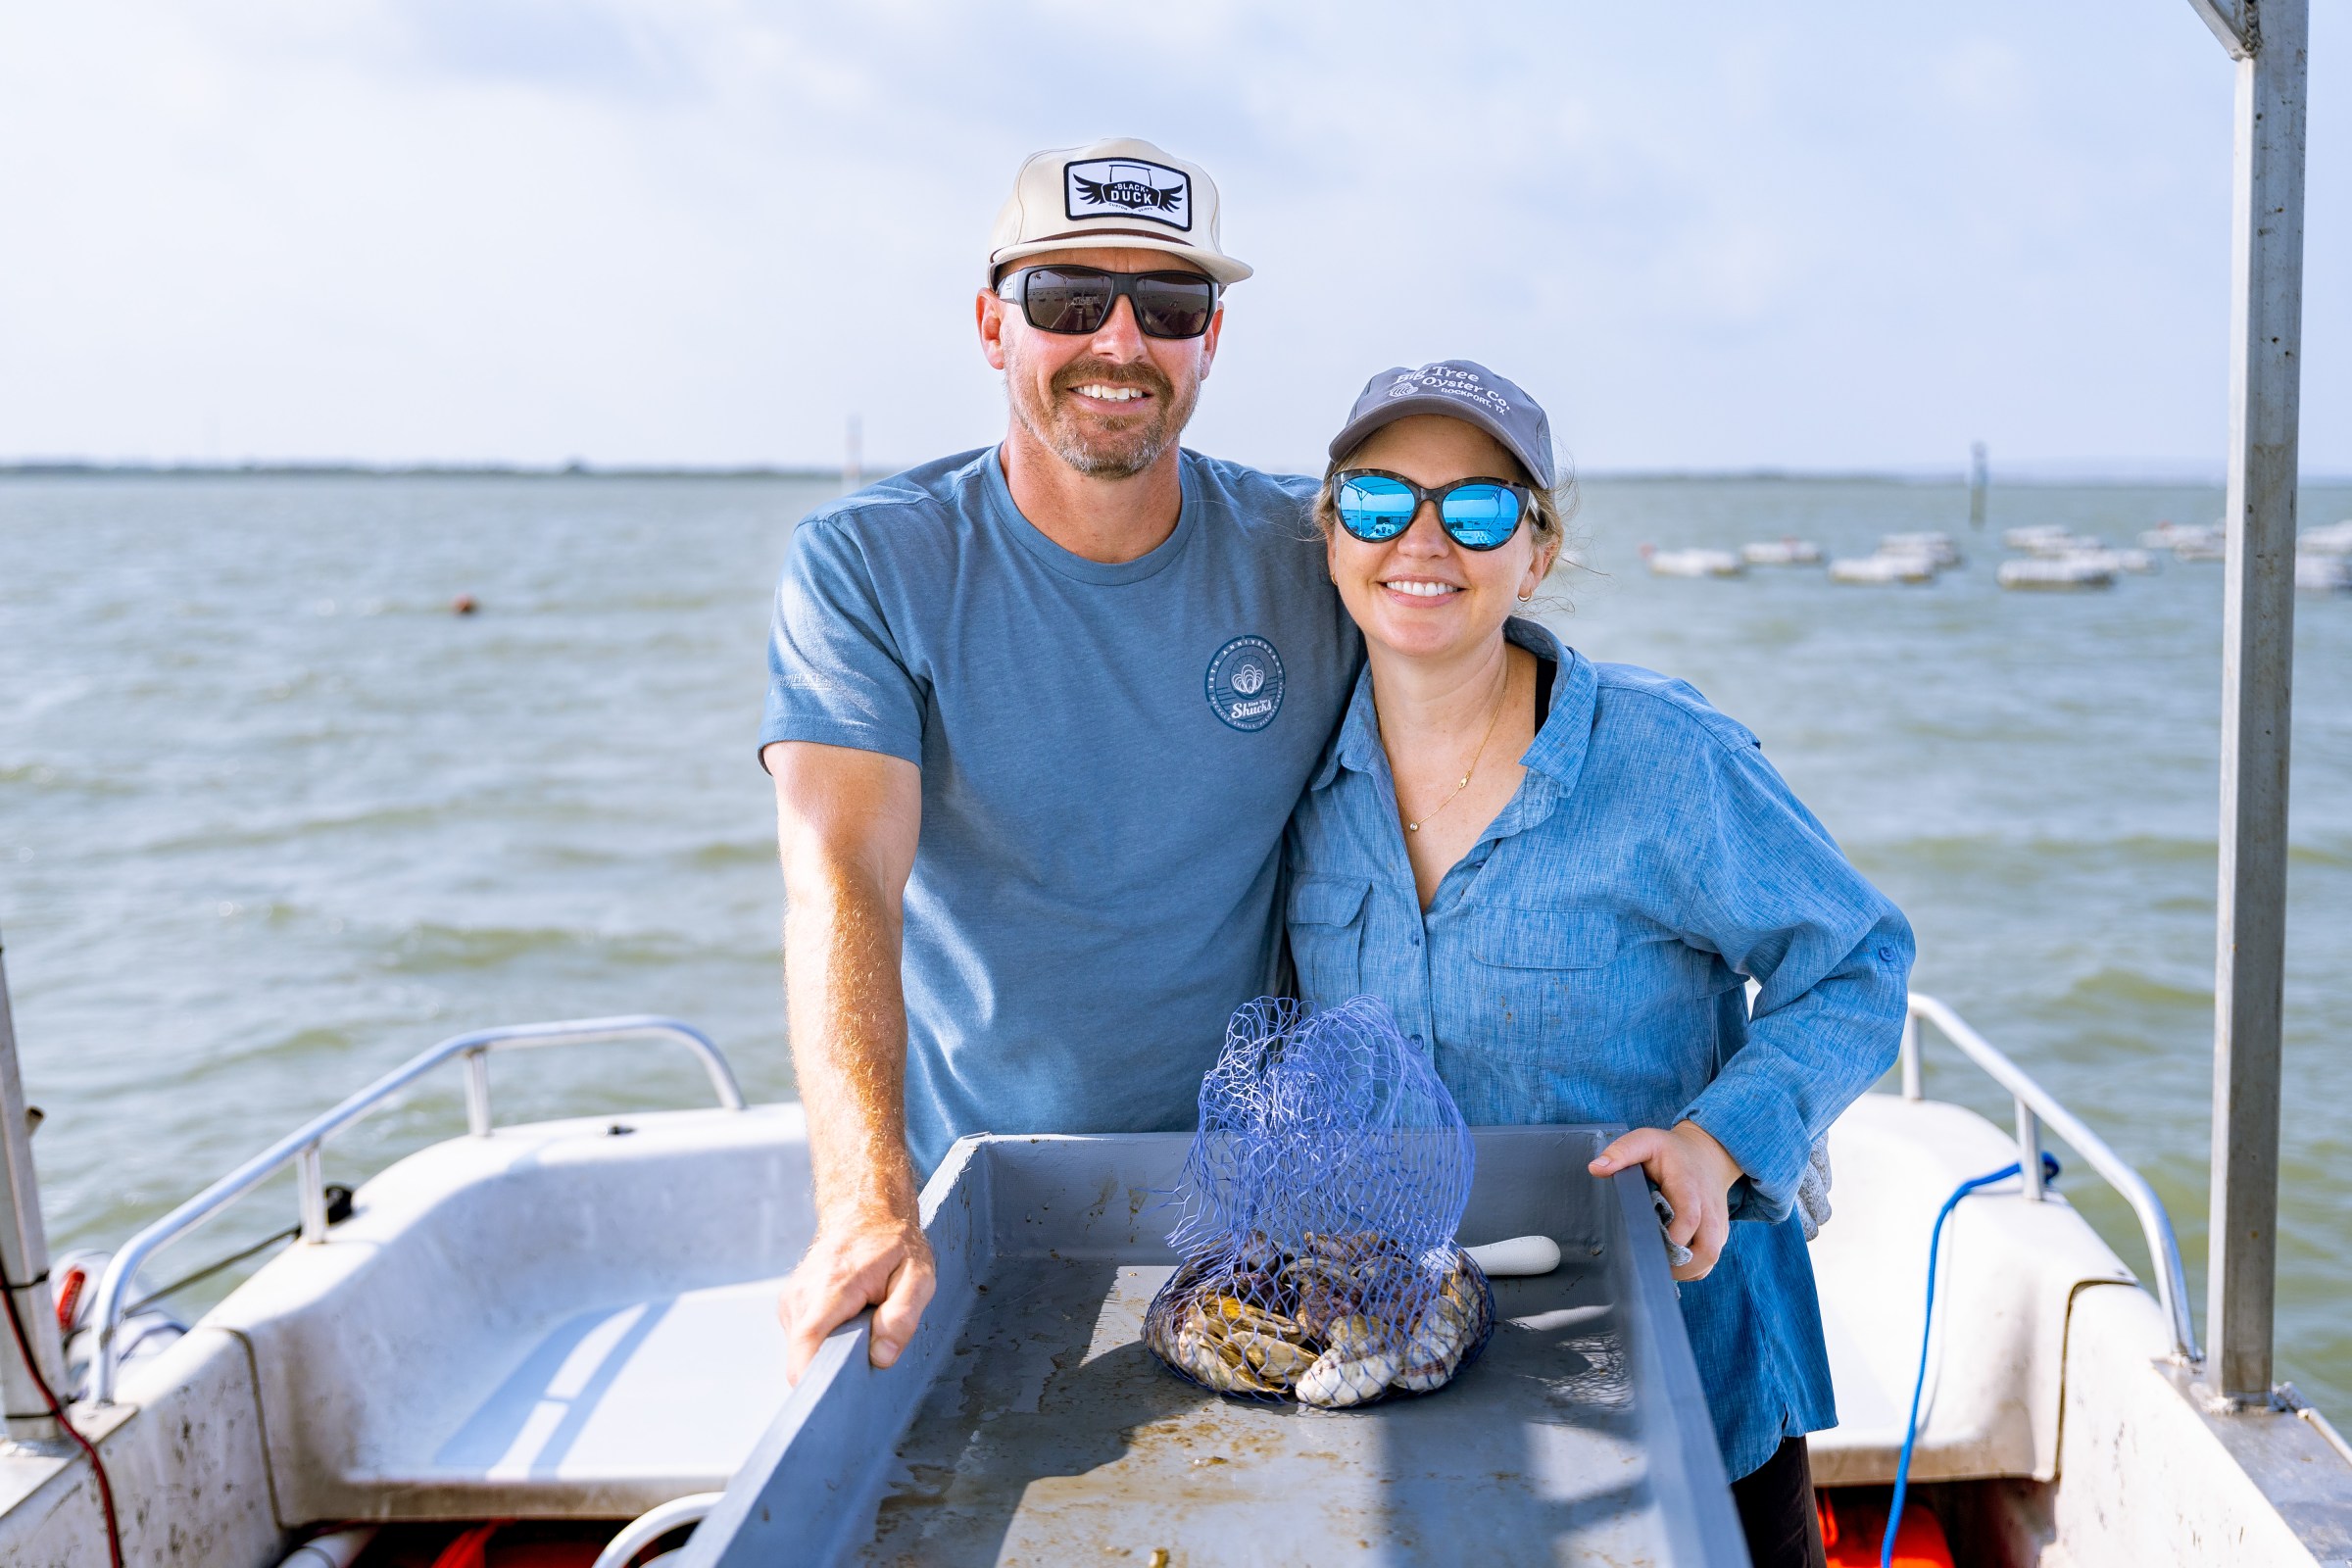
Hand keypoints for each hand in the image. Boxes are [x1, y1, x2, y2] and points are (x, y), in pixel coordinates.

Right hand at [777, 1206, 935, 1382]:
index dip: (816, 1378)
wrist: (864, 1211)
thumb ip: (903, 1316)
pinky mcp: (791, 1306)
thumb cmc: (894, 1245)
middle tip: (869, 1354)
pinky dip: (826, 1341)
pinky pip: (804, 1340)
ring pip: (803, 1351)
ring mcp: (791, 1300)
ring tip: (861, 1327)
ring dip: (832, 1352)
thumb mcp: (919, 1275)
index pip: (807, 1343)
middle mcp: (802, 1295)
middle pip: (804, 1356)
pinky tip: (848, 1323)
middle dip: (834, 1368)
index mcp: (832, 1286)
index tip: (836, 1398)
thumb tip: (881, 1356)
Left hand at [1589, 1121, 1743, 1281]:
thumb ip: (1622, 1151)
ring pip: (1710, 1259)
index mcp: (1689, 1187)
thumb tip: (1596, 1168)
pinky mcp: (1719, 1233)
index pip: (1689, 1219)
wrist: (1708, 1153)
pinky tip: (1671, 1263)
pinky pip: (1710, 1259)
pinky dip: (1693, 1268)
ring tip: (1658, 1266)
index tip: (1646, 1246)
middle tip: (1650, 1266)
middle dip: (1680, 1266)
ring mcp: (1717, 1223)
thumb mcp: (1646, 1140)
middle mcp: (1709, 1209)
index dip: (1671, 1239)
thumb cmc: (1672, 1150)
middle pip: (1707, 1250)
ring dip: (1686, 1270)